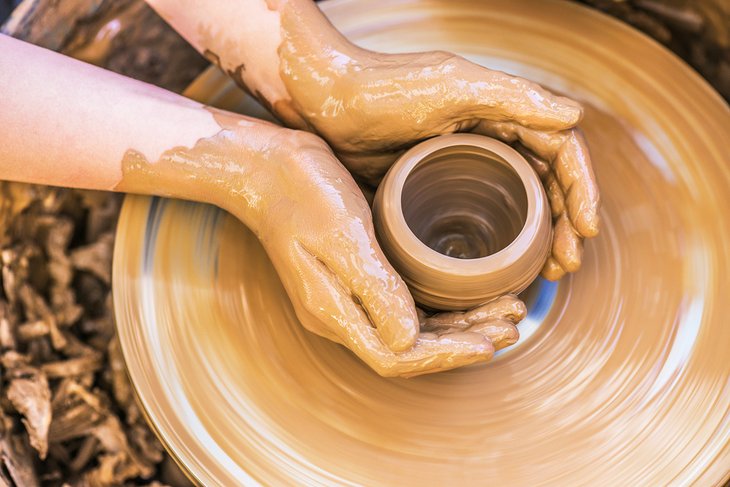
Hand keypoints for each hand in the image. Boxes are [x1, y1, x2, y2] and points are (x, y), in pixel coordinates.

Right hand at [222, 127, 524, 376]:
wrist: (267, 168)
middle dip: (465, 338)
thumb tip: (410, 342)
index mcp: (335, 312)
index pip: (398, 357)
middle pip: (412, 346)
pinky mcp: (357, 273)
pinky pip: (406, 299)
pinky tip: (470, 287)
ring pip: (414, 324)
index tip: (490, 344)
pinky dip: (442, 299)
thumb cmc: (302, 195)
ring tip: (506, 308)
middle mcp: (343, 313)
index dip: (447, 356)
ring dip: (460, 321)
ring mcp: (349, 294)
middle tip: (513, 322)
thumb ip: (376, 289)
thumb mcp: (343, 237)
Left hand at [276, 46, 599, 278]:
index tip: (585, 230)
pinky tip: (501, 272)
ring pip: (516, 209)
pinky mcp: (432, 193)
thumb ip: (513, 99)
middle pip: (545, 187)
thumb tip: (575, 115)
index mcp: (501, 114)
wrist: (321, 100)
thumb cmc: (383, 85)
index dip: (580, 190)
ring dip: (538, 242)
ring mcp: (461, 170)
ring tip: (546, 275)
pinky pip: (477, 222)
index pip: (560, 152)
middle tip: (565, 265)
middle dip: (565, 226)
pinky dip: (496, 247)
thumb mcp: (451, 87)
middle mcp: (488, 141)